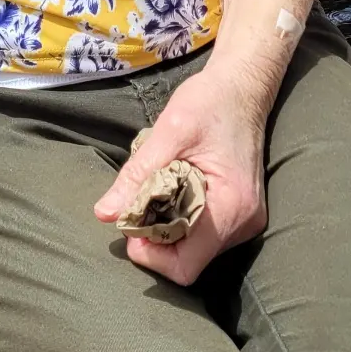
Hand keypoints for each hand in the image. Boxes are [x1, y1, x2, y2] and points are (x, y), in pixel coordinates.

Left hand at [91, 64, 267, 286]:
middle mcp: (244, 222)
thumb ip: (137, 174)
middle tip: (137, 204)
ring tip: (156, 193)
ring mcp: (246, 220)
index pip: (186, 265)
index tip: (130, 225)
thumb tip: (104, 213)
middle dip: (155, 239)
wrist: (244, 86)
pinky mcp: (240, 213)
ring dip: (167, 230)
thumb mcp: (169, 131)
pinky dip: (181, 221)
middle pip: (189, 260)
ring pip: (195, 249)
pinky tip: (173, 192)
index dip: (151, 255)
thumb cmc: (211, 100)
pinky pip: (204, 234)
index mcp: (232, 206)